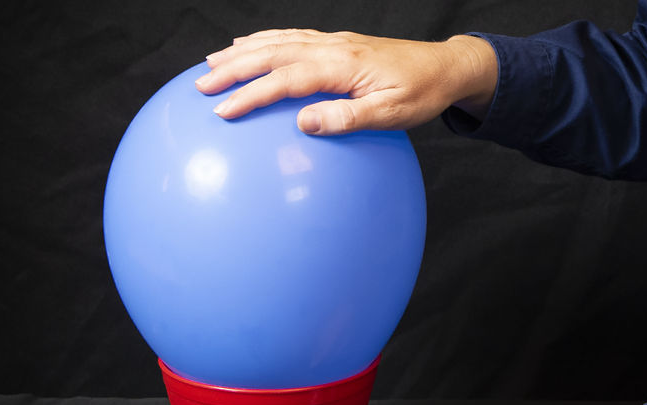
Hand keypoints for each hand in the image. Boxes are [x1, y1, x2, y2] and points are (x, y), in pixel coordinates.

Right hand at [194, 29, 496, 134]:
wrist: (446, 66)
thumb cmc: (422, 94)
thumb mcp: (392, 115)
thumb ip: (348, 119)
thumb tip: (304, 124)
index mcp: (343, 66)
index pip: (286, 79)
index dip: (252, 94)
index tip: (223, 111)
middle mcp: (333, 47)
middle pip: (272, 53)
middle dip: (233, 69)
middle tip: (200, 86)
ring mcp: (333, 42)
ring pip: (278, 41)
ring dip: (242, 52)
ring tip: (211, 64)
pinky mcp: (336, 43)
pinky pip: (292, 37)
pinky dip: (264, 40)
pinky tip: (247, 47)